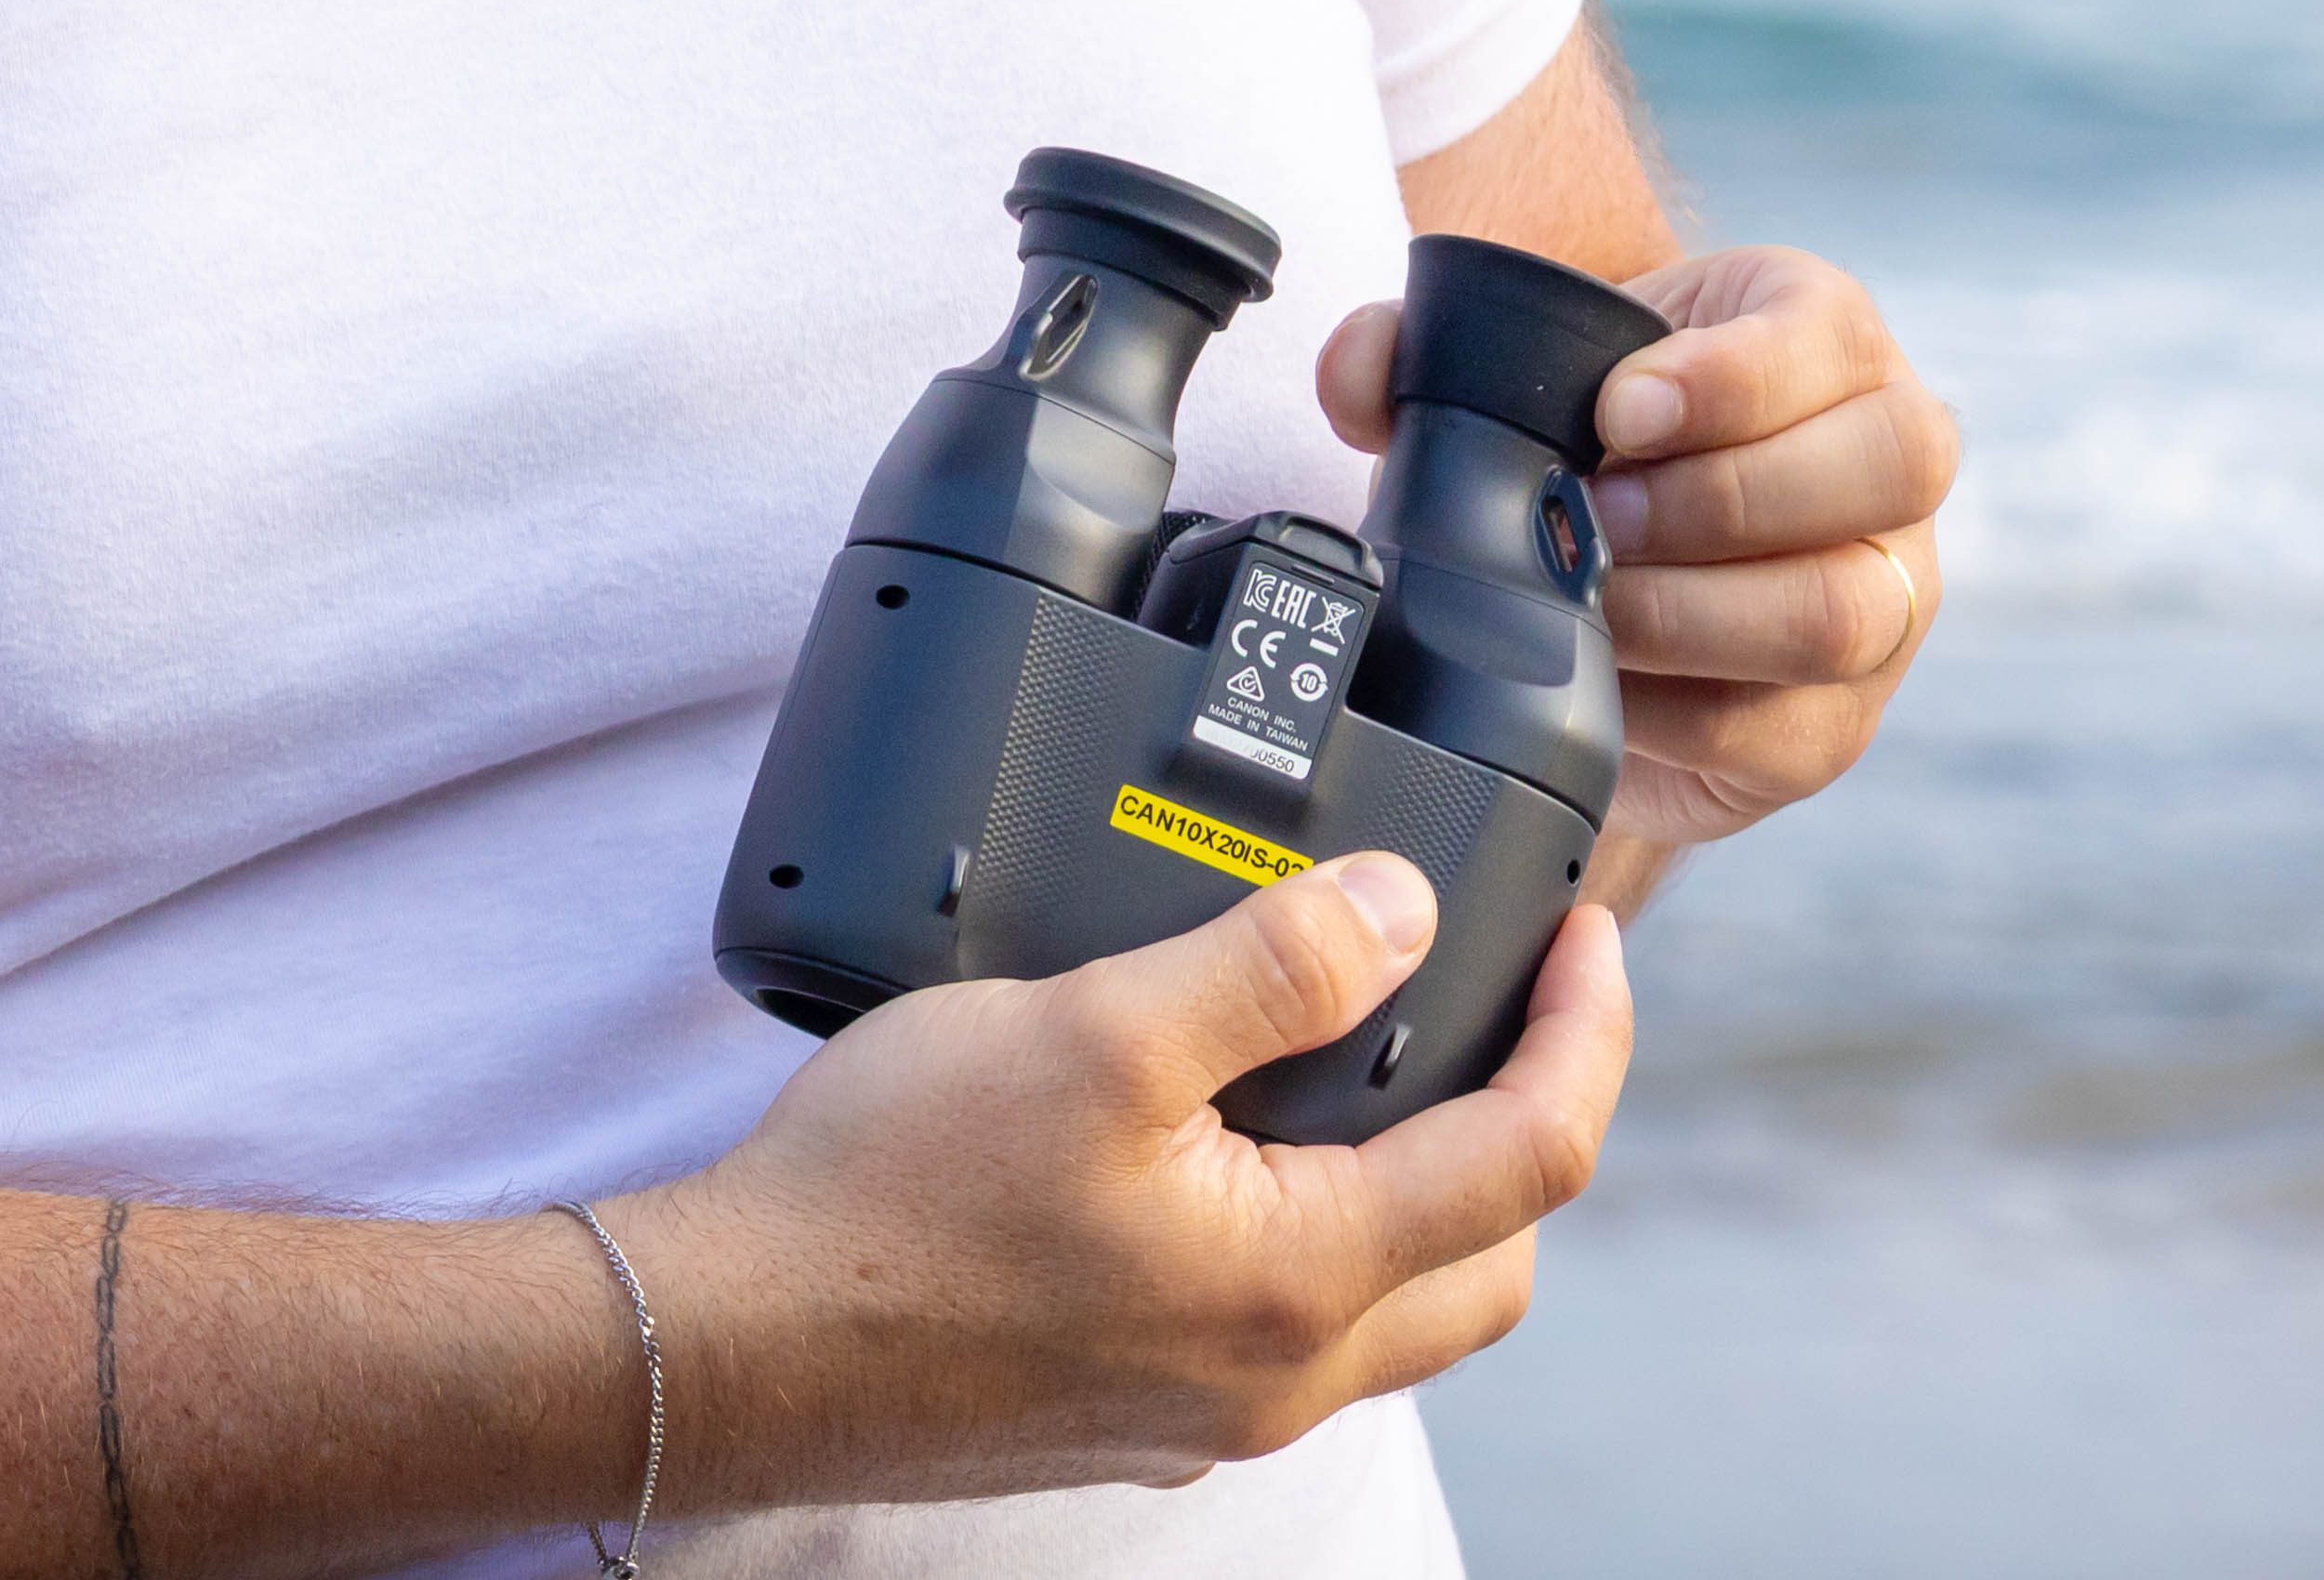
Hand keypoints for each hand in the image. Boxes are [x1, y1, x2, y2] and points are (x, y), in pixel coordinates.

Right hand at [607, 855, 1630, 1504]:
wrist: (734, 1343)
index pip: (1533, 1158)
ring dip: (1435, 1191)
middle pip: (1495, 1259)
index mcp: (1302, 1284)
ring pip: (1401, 1307)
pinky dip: (1331, 1233)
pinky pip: (1296, 1328)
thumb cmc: (888, 1197)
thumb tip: (1406, 913)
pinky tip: (1254, 1150)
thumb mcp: (1097, 1033)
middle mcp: (1278, 1377)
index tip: (1586, 934)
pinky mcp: (1139, 1410)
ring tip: (1393, 1061)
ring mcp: (1208, 1409)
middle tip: (1513, 1004)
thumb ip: (1272, 966)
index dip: (1588, 1030)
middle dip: (1536, 1125)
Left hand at [1321, 246, 1955, 847]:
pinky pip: (1783, 729)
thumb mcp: (1531, 376)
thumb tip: (1358, 364)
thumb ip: (1429, 352)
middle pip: (1891, 464)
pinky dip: (1676, 715)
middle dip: (1724, 496)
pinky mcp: (1831, 723)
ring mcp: (1885, 601)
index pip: (1829, 340)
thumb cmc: (1589, 449)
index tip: (1615, 411)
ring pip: (1846, 610)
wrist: (1611, 571)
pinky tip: (1607, 682)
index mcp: (1826, 344)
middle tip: (1600, 516)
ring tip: (1595, 604)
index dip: (1730, 378)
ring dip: (1698, 611)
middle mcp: (1891, 465)